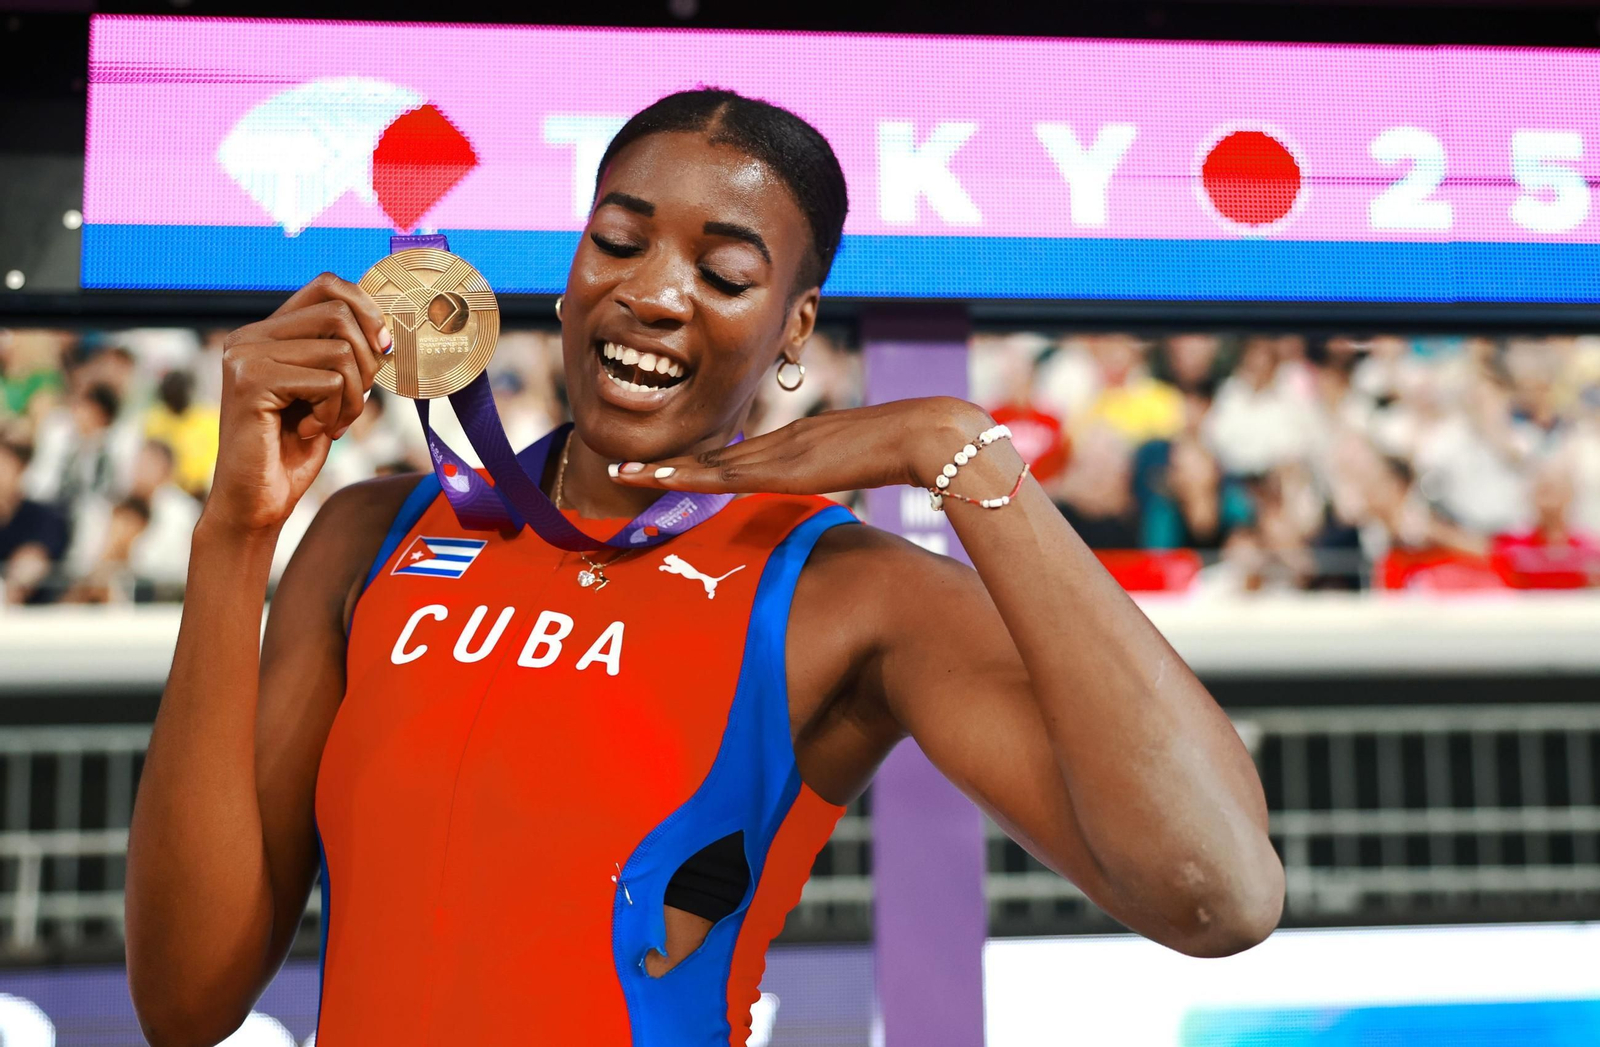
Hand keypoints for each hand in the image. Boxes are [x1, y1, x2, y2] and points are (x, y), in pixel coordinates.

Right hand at [204, 273, 390, 534]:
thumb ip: (343, 354)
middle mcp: (250, 336)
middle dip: (367, 361)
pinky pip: (328, 381)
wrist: (256, 502)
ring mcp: (246, 356)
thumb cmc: (293, 449)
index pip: (327, 284)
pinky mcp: (251, 382)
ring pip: (341, 351)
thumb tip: (390, 327)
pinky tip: (309, 432)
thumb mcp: (326, 391)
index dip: (367, 307)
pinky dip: (334, 413)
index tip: (385, 346)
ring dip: (352, 396)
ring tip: (330, 422)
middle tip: (357, 398)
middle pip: (340, 313)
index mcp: (266, 332)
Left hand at [608, 396, 995, 495]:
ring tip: (623, 475)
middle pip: (716, 457)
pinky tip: (659, 480)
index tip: (672, 472)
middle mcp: (784, 441)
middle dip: (671, 467)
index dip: (703, 465)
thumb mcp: (873, 467)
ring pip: (710, 464)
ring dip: (666, 472)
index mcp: (802, 442)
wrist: (927, 436)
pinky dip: (688, 478)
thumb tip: (853, 487)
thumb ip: (854, 475)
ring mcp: (782, 451)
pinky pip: (725, 476)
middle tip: (624, 470)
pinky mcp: (784, 466)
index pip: (743, 456)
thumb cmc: (914, 451)